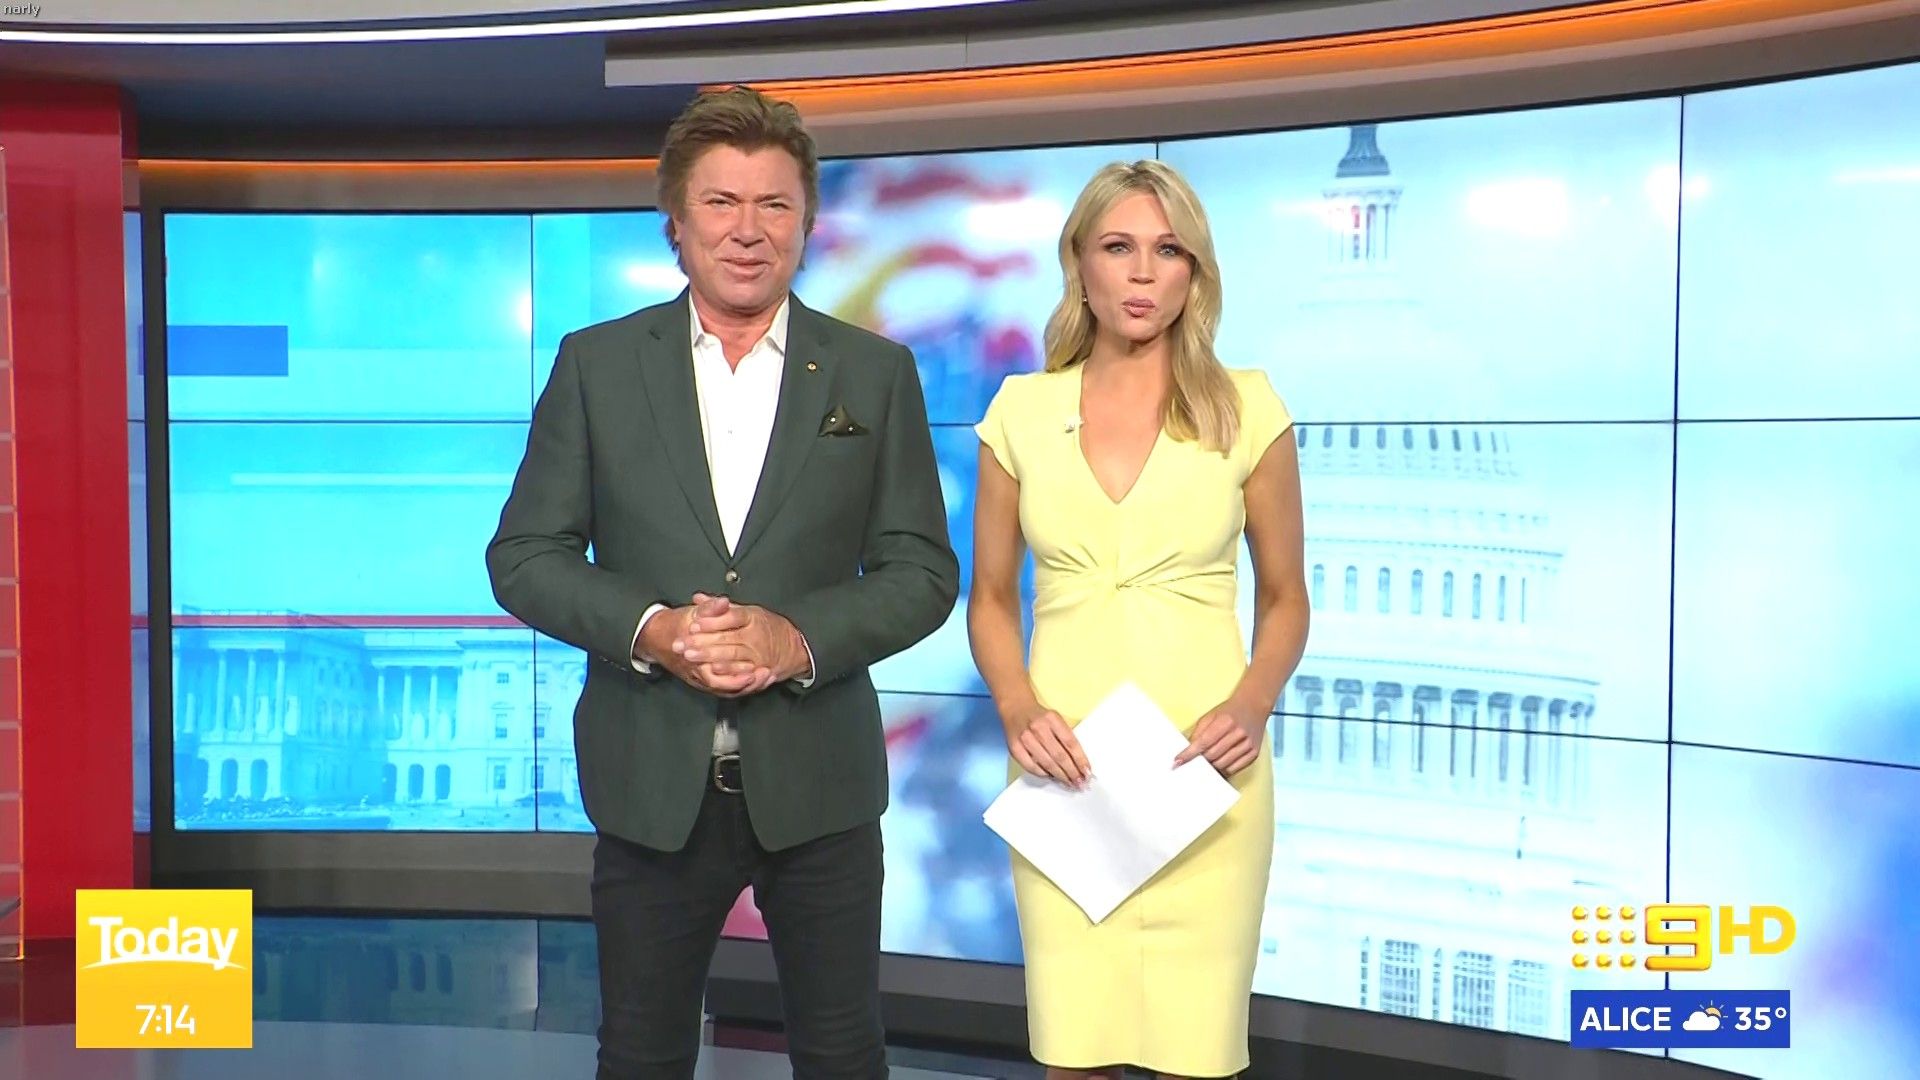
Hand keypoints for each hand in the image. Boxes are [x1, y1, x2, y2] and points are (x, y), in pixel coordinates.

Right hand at [637, 595, 773, 696]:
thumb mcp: (690, 613)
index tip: (754, 669)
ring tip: (767, 677)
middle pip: (724, 685)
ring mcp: (701, 677)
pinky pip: (726, 687)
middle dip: (747, 682)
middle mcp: (696, 671)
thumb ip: (709, 608)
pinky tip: (757, 678)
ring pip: (726, 689)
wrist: (656, 637)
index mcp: (692, 657)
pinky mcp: (706, 679)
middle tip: (767, 674)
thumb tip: (723, 602)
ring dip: (748, 685)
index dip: (735, 674)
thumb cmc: (675, 625)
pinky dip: (742, 684)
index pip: (714, 673)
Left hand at [675, 593, 811, 689]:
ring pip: (731, 654)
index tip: (694, 623)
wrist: (794, 646)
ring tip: (690, 656)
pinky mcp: (759, 669)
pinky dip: (727, 671)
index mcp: (751, 617)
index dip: (712, 621)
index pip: (731, 617)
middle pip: (726, 637)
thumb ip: (720, 607)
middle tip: (681, 643)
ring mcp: (757, 653)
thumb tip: (698, 598)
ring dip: (709, 656)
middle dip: (701, 642)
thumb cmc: (767, 626)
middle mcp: (755, 635)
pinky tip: (712, 670)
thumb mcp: (747, 610)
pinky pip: (742, 671)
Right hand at [1003, 701, 1090, 788]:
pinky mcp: (1014, 748)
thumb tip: (1078, 762)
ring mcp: (1025, 738)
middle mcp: (1038, 728)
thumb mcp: (1056, 720)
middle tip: (1079, 782)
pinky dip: (1042, 774)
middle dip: (1071, 772)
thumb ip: (1066, 737)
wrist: (1016, 708)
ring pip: (1047, 763)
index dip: (1081, 760)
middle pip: (1060, 756)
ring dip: (1060, 776)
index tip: (1087, 772)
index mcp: (1052, 719)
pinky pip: (1031, 767)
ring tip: (1068, 782)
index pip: (1071, 743)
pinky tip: (1050, 776)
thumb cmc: (1039, 717)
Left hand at [1173, 699, 1266, 775]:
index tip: (1178, 761)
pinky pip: (1235, 769)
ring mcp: (1248, 744)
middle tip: (1192, 763)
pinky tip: (1218, 766)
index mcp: (1226, 721)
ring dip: (1211, 767)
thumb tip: (1187, 750)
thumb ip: (1199, 732)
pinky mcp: (1254, 753)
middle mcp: (1239, 733)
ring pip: (1223, 764)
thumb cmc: (1230, 711)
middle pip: (1213, 755)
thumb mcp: (1211, 715)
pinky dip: (1224, 770)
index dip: (1189, 754)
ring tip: (1205, 764)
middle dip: (1200, 761)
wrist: (1254, 706)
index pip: (1203, 742)